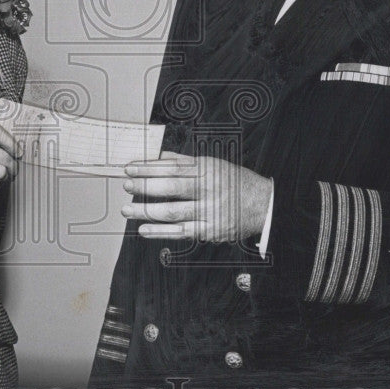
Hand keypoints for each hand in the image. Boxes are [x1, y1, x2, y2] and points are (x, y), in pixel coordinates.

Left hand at [121, 151, 271, 242]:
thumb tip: (159, 156)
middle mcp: (209, 190)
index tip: (130, 168)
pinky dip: (160, 232)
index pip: (172, 167)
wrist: (263, 206)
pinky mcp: (210, 231)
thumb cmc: (235, 182)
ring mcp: (209, 212)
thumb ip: (186, 162)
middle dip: (145, 187)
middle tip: (126, 185)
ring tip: (127, 209)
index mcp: (208, 169)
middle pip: (171, 188)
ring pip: (173, 212)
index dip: (148, 168)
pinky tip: (143, 229)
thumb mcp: (214, 164)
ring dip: (146, 211)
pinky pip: (180, 232)